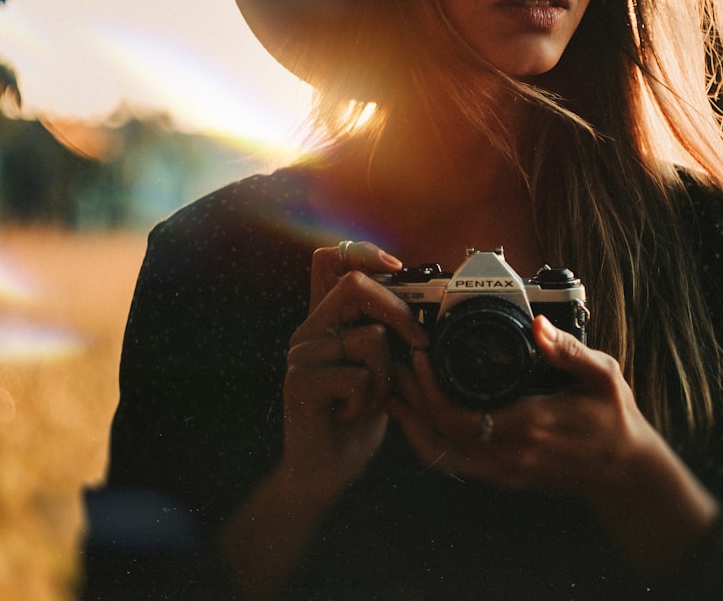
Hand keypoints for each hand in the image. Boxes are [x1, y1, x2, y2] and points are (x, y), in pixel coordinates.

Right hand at [283, 241, 428, 498]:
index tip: (397, 266)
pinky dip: (371, 400)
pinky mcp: (301, 383)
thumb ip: (383, 332)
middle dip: (399, 313)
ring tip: (370, 399)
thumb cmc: (356, 417)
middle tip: (419, 344)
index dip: (365, 252)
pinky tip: (352, 414)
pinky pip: (359, 375)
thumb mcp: (378, 368)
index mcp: (326, 320)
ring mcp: (301, 355)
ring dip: (386, 376)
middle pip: (355, 285)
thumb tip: (421, 304)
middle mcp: (309, 329)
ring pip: (369, 338)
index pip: (330, 259)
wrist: (326, 470)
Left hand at [389, 314, 717, 571]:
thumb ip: (569, 351)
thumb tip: (538, 326)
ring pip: (436, 453)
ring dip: (410, 422)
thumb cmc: (613, 421)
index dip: (427, 385)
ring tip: (397, 389)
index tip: (419, 353)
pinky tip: (420, 416)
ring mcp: (501, 471)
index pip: (455, 413)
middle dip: (410, 396)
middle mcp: (507, 454)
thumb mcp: (602, 377)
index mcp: (527, 424)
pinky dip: (428, 440)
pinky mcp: (500, 478)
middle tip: (399, 363)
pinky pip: (451, 463)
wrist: (623, 473)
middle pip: (436, 431)